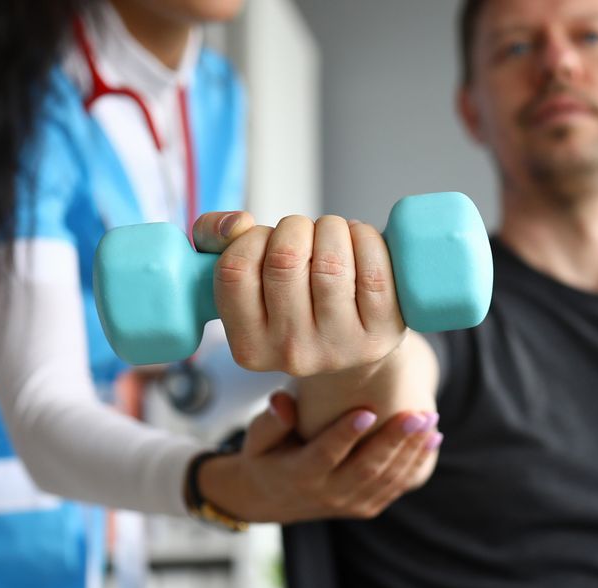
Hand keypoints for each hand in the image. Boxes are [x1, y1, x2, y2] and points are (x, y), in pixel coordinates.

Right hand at [193, 209, 405, 379]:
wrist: (353, 340)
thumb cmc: (293, 298)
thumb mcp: (246, 279)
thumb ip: (214, 240)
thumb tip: (236, 223)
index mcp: (249, 346)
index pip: (234, 270)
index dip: (251, 238)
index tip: (266, 241)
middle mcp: (292, 354)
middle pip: (285, 258)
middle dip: (295, 227)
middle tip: (305, 236)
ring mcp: (340, 347)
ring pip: (330, 259)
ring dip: (331, 228)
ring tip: (332, 237)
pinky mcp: (382, 333)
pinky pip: (373, 268)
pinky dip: (365, 237)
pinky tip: (359, 242)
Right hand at [201, 392, 440, 524]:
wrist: (272, 500)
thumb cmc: (266, 456)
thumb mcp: (257, 440)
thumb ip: (271, 421)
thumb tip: (283, 402)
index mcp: (299, 475)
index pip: (325, 455)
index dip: (345, 434)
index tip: (367, 410)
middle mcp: (327, 494)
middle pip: (365, 469)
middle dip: (394, 442)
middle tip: (418, 416)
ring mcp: (349, 504)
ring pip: (386, 480)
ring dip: (412, 452)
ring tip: (431, 422)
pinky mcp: (365, 508)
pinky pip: (394, 488)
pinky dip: (416, 465)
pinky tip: (433, 439)